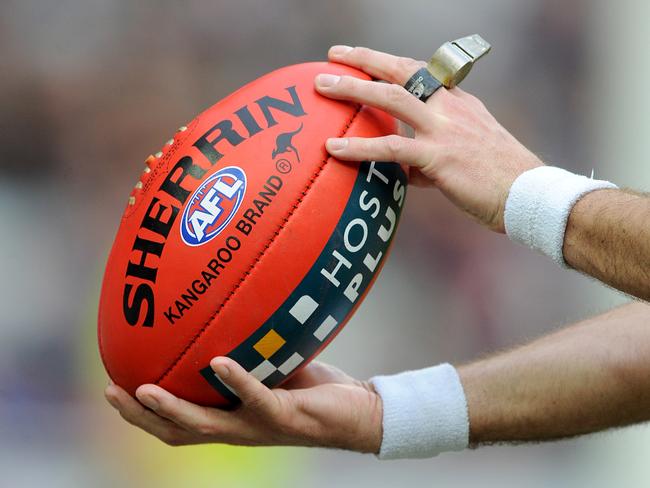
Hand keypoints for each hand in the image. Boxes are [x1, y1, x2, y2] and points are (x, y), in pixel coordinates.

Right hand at [104, 357, 382, 452]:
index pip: (177, 423)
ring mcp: (259, 426)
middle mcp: (238, 428)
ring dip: (171, 409)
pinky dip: (235, 380)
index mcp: (230, 418)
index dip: (143, 414)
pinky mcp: (284, 417)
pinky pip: (255, 399)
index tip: (115, 387)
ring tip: (144, 389)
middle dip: (140, 416)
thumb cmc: (314, 388)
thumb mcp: (274, 365)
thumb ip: (249, 349)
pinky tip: (217, 361)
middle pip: (176, 432)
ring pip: (204, 425)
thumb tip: (226, 308)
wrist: (359, 413)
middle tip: (112, 390)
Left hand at [315, 45, 542, 231]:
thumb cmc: (499, 181)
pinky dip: (359, 147)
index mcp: (459, 103)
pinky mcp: (439, 156)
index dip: (388, 62)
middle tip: (334, 57)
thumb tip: (403, 170)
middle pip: (401, 70)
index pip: (419, 71)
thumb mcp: (467, 156)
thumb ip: (430, 156)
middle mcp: (451, 107)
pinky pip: (391, 147)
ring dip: (353, 89)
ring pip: (391, 98)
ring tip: (322, 86)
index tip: (363, 58)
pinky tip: (333, 149)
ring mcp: (445, 129)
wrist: (529, 196)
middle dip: (365, 60)